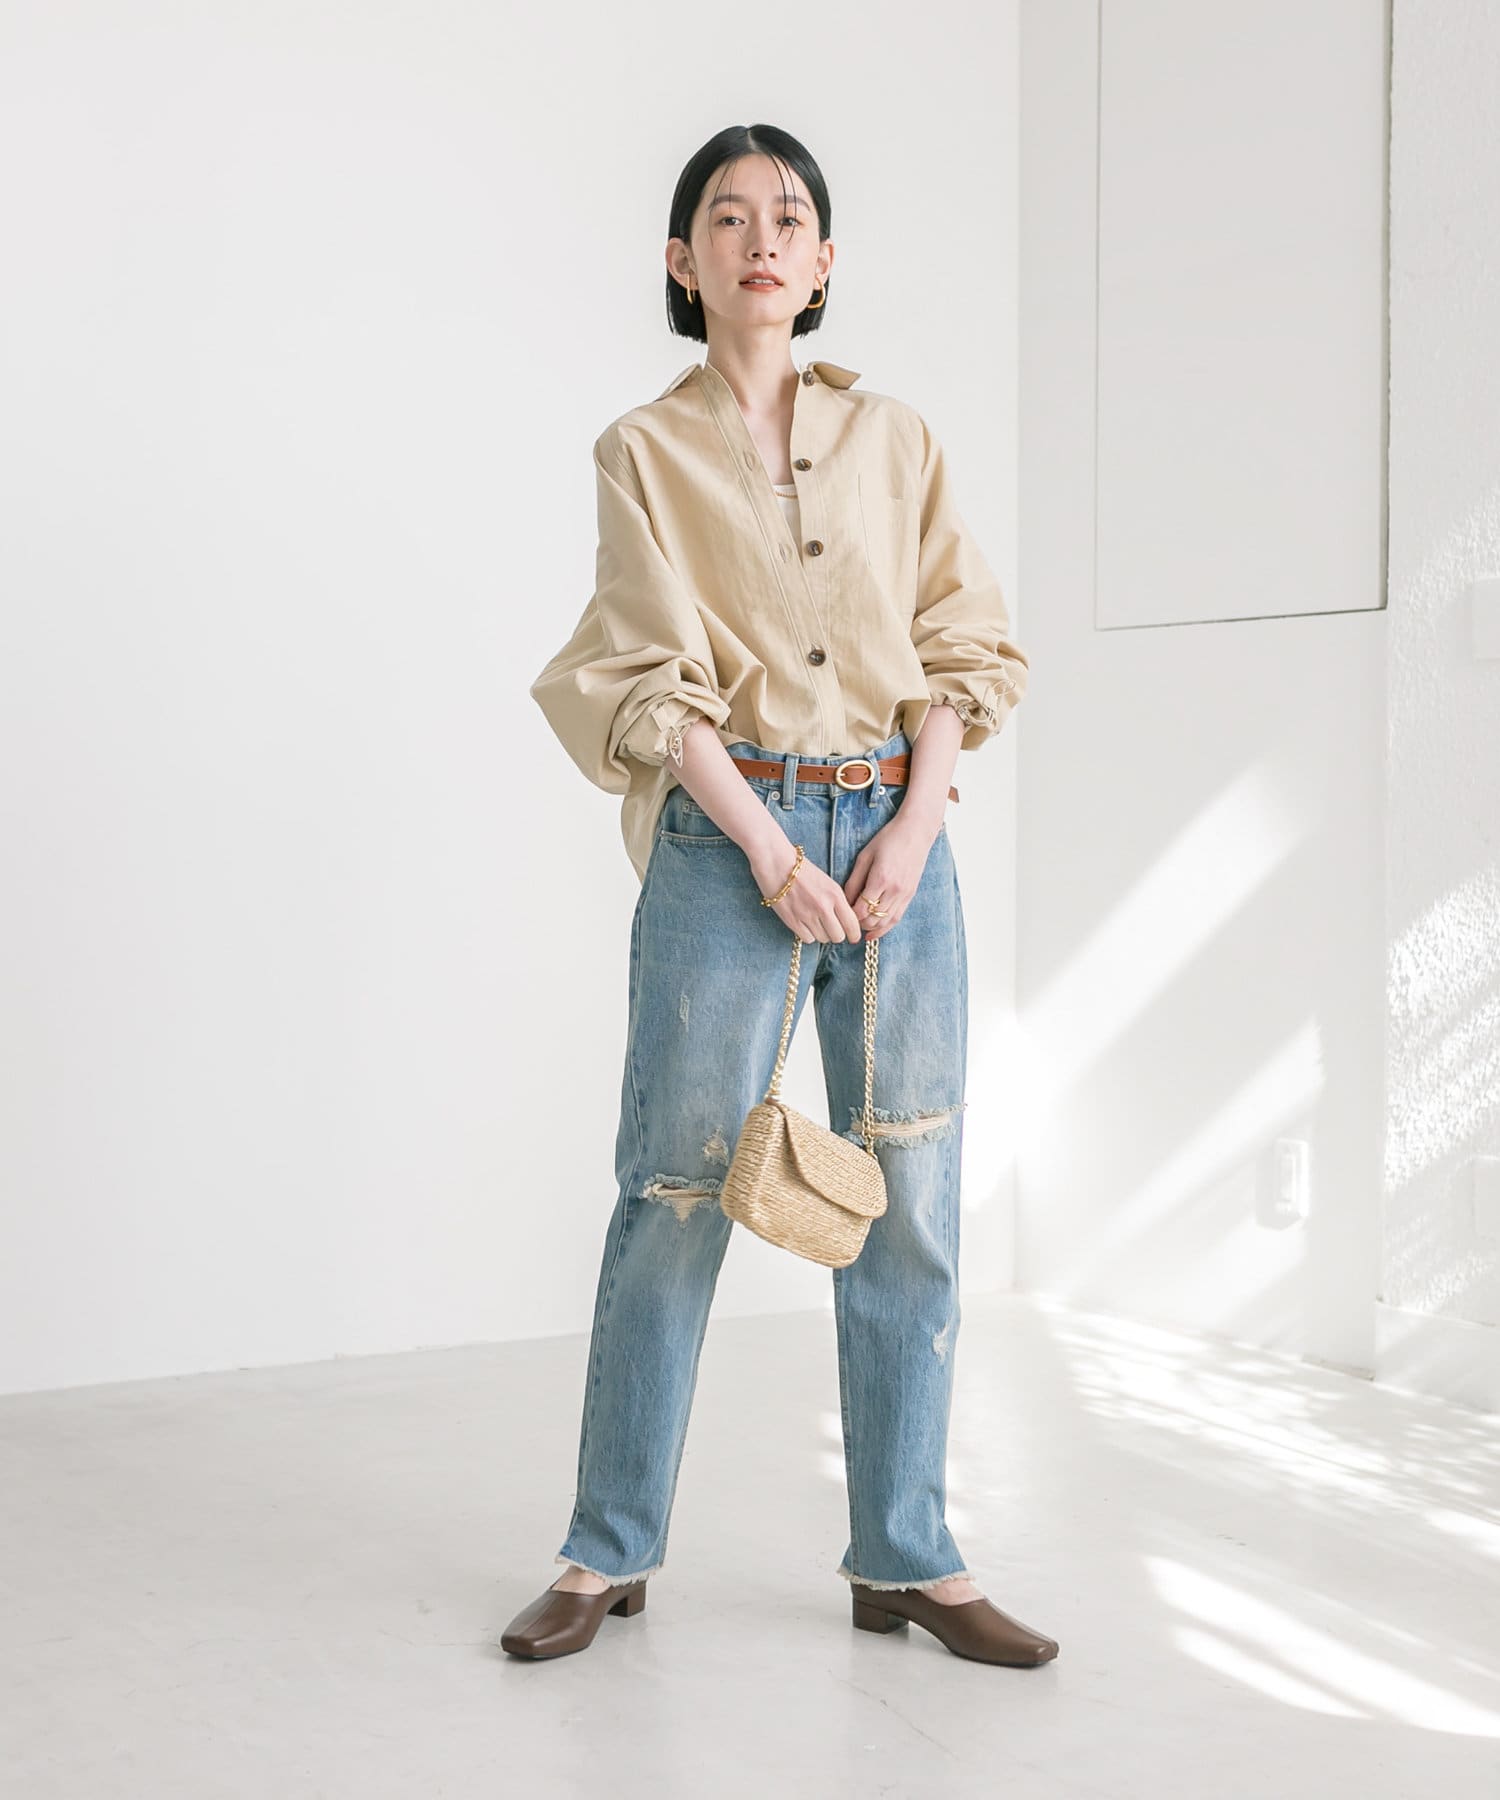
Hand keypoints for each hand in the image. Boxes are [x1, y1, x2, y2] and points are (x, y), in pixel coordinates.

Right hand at [748, 834, 864, 943]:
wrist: (777, 863)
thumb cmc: (802, 870)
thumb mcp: (828, 883)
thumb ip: (838, 903)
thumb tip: (846, 922)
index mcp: (835, 895)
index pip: (852, 925)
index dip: (854, 934)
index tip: (852, 936)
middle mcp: (824, 907)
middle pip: (838, 936)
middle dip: (837, 934)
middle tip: (831, 928)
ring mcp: (807, 915)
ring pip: (823, 939)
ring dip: (821, 934)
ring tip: (815, 922)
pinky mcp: (792, 921)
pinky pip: (808, 939)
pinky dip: (808, 935)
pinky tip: (805, 924)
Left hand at [840, 813, 942, 940]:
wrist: (916, 833)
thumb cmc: (887, 840)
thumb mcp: (865, 857)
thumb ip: (854, 881)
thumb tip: (844, 901)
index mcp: (880, 879)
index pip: (861, 909)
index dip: (849, 915)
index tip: (841, 912)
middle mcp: (894, 890)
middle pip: (872, 919)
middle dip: (858, 923)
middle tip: (847, 920)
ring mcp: (905, 894)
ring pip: (885, 922)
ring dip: (870, 927)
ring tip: (858, 927)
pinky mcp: (910, 895)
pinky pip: (897, 918)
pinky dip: (884, 928)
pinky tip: (873, 933)